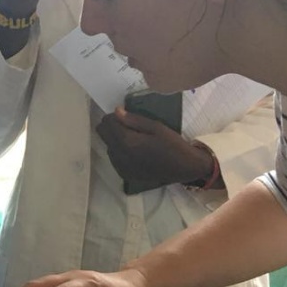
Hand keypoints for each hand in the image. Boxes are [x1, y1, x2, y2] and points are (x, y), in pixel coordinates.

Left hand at [95, 109, 212, 191]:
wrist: (184, 167)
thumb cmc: (173, 144)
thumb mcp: (156, 127)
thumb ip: (134, 120)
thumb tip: (116, 111)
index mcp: (127, 142)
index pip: (107, 123)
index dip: (115, 116)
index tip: (127, 115)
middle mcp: (119, 156)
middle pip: (102, 134)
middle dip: (112, 126)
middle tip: (129, 125)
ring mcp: (121, 167)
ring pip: (107, 146)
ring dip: (116, 140)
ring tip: (135, 139)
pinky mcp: (125, 174)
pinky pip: (114, 158)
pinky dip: (120, 152)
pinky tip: (135, 151)